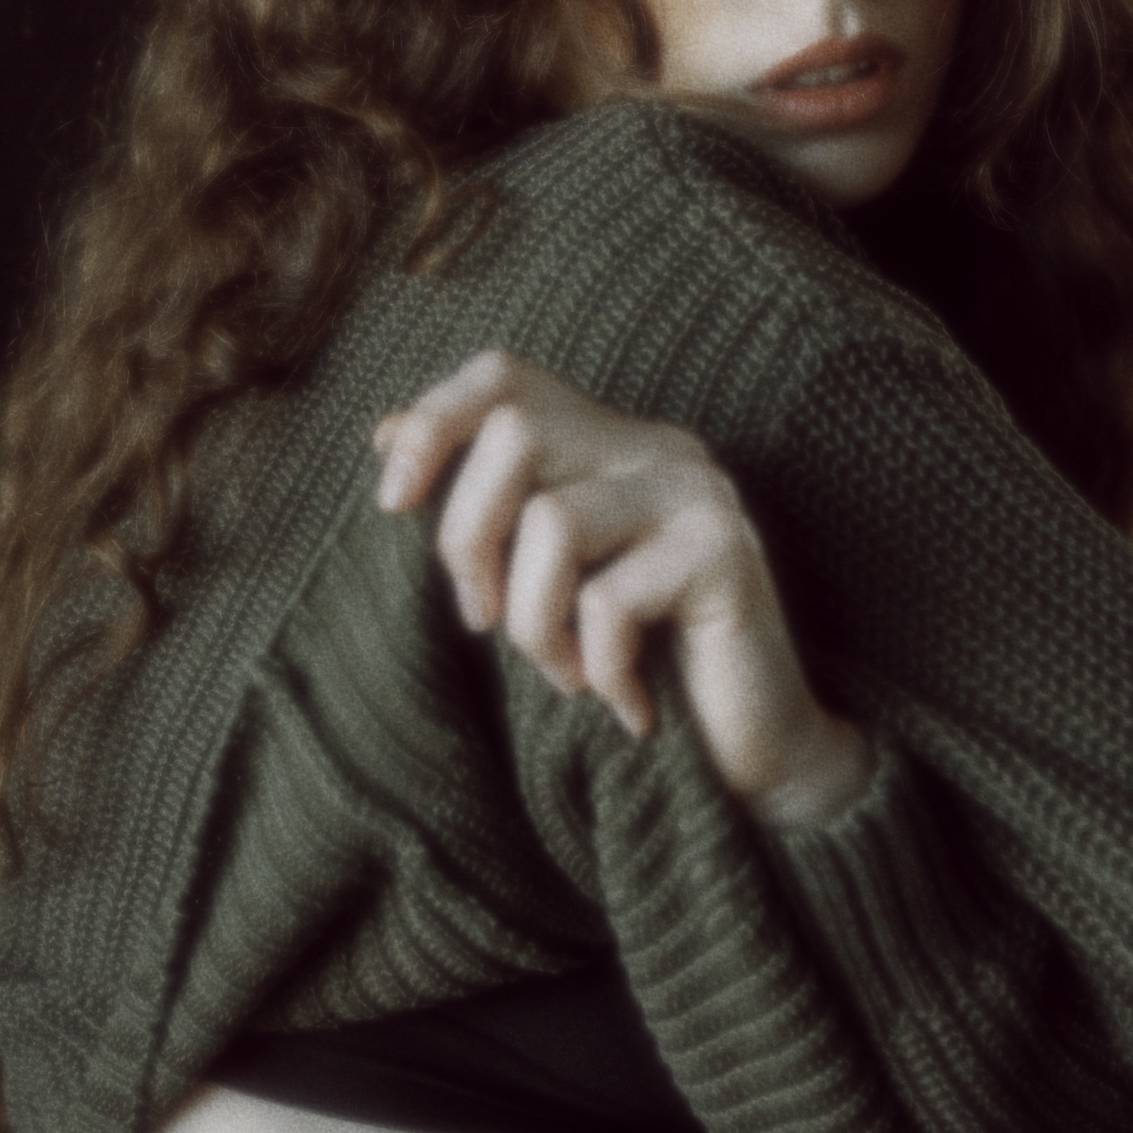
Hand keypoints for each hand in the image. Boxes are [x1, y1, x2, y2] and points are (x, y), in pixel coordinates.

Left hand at [373, 349, 869, 823]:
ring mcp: (696, 493)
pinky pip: (609, 600)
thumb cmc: (632, 669)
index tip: (391, 504)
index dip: (433, 423)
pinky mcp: (725, 553)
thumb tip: (384, 431)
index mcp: (610, 443)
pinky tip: (625, 703)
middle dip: (468, 538)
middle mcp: (657, 448)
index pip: (504, 378)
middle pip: (515, 432)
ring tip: (565, 677)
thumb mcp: (539, 582)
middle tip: (482, 621)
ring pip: (551, 521)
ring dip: (533, 625)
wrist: (749, 755)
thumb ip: (485, 507)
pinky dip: (597, 668)